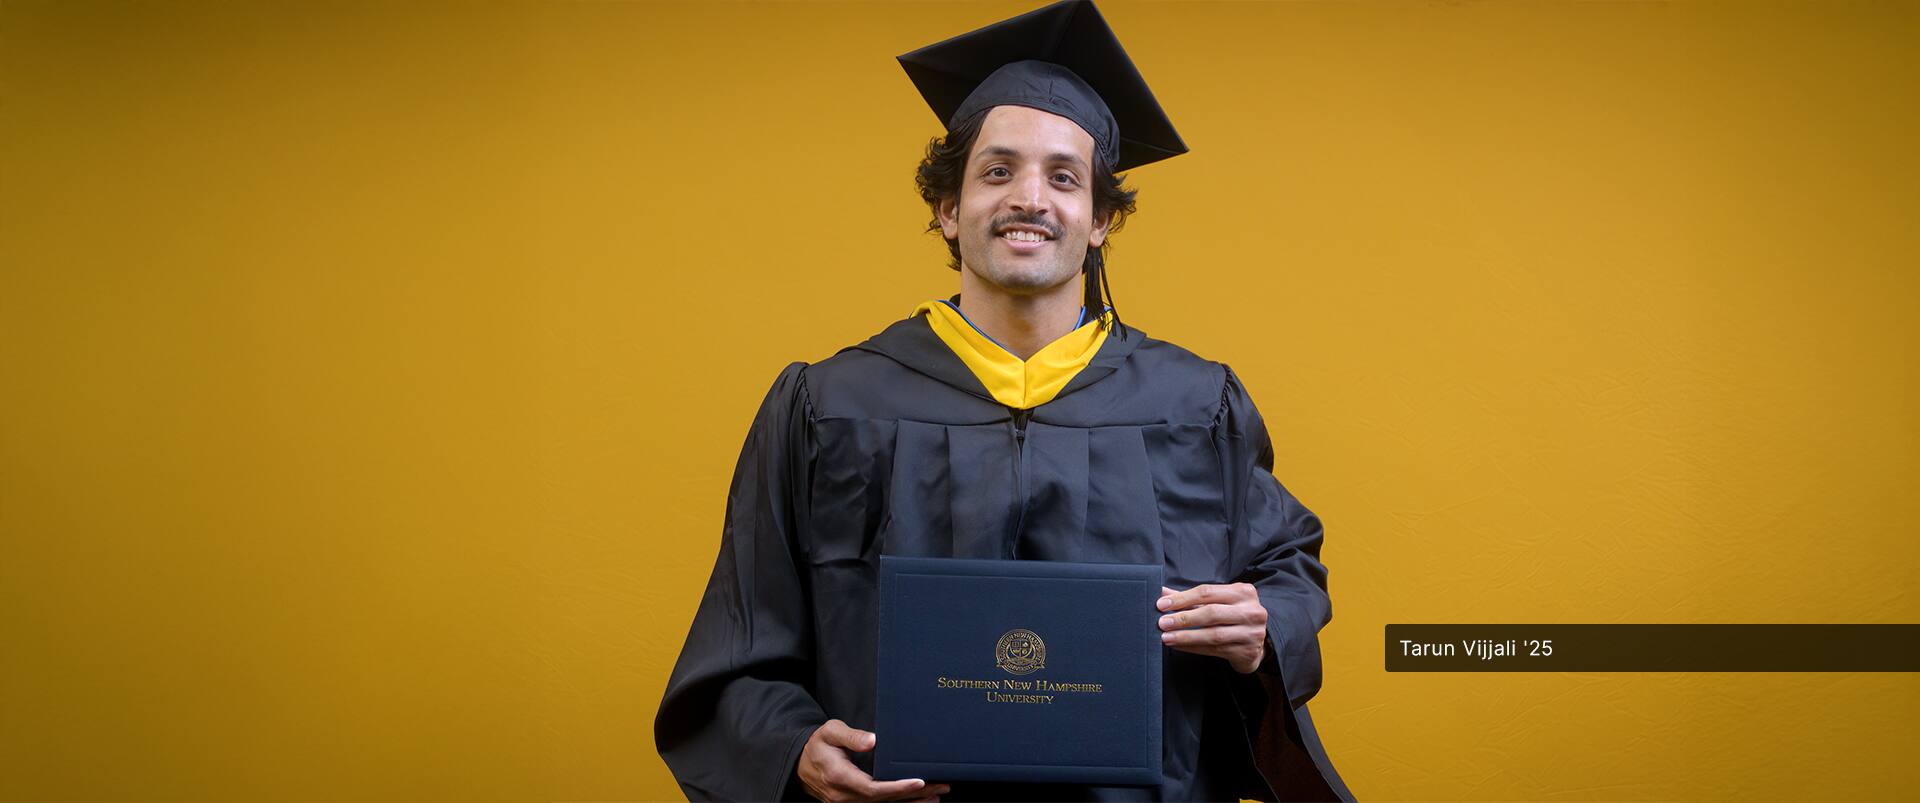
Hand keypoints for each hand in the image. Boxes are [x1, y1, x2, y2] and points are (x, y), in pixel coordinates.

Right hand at [797, 719, 950, 802]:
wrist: (800, 764)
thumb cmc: (819, 744)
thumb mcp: (830, 731)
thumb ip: (851, 736)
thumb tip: (873, 741)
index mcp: (839, 777)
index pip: (872, 788)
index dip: (896, 787)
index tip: (918, 781)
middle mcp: (843, 796)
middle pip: (883, 799)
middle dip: (913, 794)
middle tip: (940, 786)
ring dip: (911, 802)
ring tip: (936, 795)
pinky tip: (918, 800)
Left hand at [1157, 583, 1269, 673]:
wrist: (1255, 644)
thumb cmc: (1232, 618)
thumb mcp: (1217, 602)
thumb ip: (1191, 598)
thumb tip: (1163, 593)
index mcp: (1243, 592)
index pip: (1207, 592)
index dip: (1182, 599)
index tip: (1162, 604)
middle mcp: (1251, 611)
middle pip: (1211, 613)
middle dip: (1183, 618)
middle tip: (1163, 623)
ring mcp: (1252, 633)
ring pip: (1213, 635)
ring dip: (1186, 636)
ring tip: (1167, 637)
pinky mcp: (1247, 651)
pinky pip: (1215, 650)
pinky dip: (1194, 648)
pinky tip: (1180, 646)